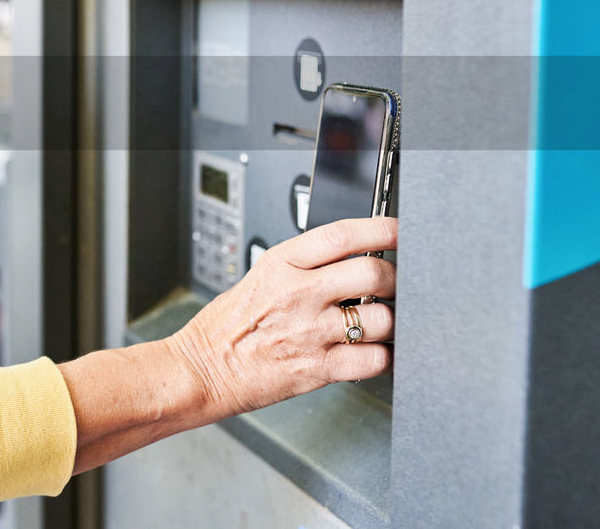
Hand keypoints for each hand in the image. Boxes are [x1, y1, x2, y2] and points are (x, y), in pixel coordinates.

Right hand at [169, 217, 396, 419]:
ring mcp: (310, 332)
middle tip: (392, 285)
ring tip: (380, 323)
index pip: (342, 235)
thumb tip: (349, 261)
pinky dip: (383, 357)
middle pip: (373, 273)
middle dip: (394, 279)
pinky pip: (374, 360)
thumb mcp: (257, 278)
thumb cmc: (224, 329)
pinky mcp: (318, 369)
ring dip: (390, 322)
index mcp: (280, 265)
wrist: (201, 370)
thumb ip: (302, 268)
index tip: (398, 232)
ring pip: (381, 318)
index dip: (381, 230)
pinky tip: (373, 352)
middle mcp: (298, 294)